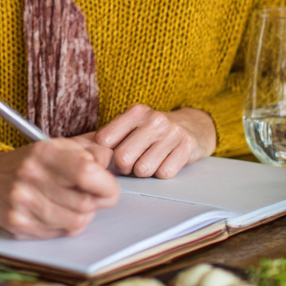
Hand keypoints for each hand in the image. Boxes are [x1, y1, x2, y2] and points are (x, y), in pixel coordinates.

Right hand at [0, 139, 119, 239]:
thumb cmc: (30, 163)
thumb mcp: (59, 146)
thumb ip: (90, 149)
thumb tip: (111, 160)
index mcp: (45, 152)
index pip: (87, 173)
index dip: (106, 185)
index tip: (108, 187)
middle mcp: (31, 176)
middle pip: (85, 202)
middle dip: (96, 202)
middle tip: (91, 196)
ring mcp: (23, 202)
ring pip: (76, 222)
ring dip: (81, 215)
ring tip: (71, 203)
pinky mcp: (19, 224)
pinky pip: (60, 234)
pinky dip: (65, 226)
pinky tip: (57, 213)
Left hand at [95, 105, 215, 178]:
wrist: (193, 126)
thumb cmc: (153, 130)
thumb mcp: (133, 124)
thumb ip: (113, 136)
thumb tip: (92, 157)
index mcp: (136, 112)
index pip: (105, 140)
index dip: (106, 153)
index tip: (113, 154)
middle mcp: (154, 119)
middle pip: (122, 158)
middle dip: (124, 167)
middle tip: (130, 163)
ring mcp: (172, 132)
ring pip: (143, 170)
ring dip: (143, 171)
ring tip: (149, 161)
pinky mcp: (187, 147)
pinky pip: (164, 174)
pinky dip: (162, 172)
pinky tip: (164, 161)